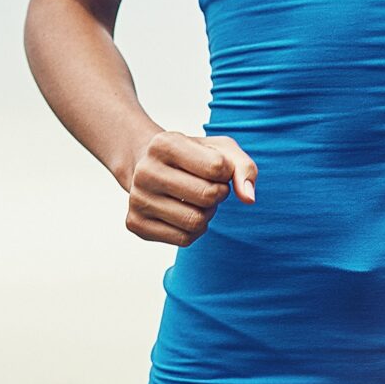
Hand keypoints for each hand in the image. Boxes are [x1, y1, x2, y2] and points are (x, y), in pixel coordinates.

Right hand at [120, 129, 257, 245]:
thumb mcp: (221, 150)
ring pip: (195, 222)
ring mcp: (137, 198)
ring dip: (207, 214)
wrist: (150, 166)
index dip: (226, 172)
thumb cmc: (192, 157)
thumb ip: (243, 168)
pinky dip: (194, 231)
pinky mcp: (136, 223)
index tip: (214, 168)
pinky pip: (183, 240)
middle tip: (209, 187)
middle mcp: (145, 171)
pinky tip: (184, 213)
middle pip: (207, 196)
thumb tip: (249, 198)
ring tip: (197, 201)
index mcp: (164, 143)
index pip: (217, 167)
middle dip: (218, 194)